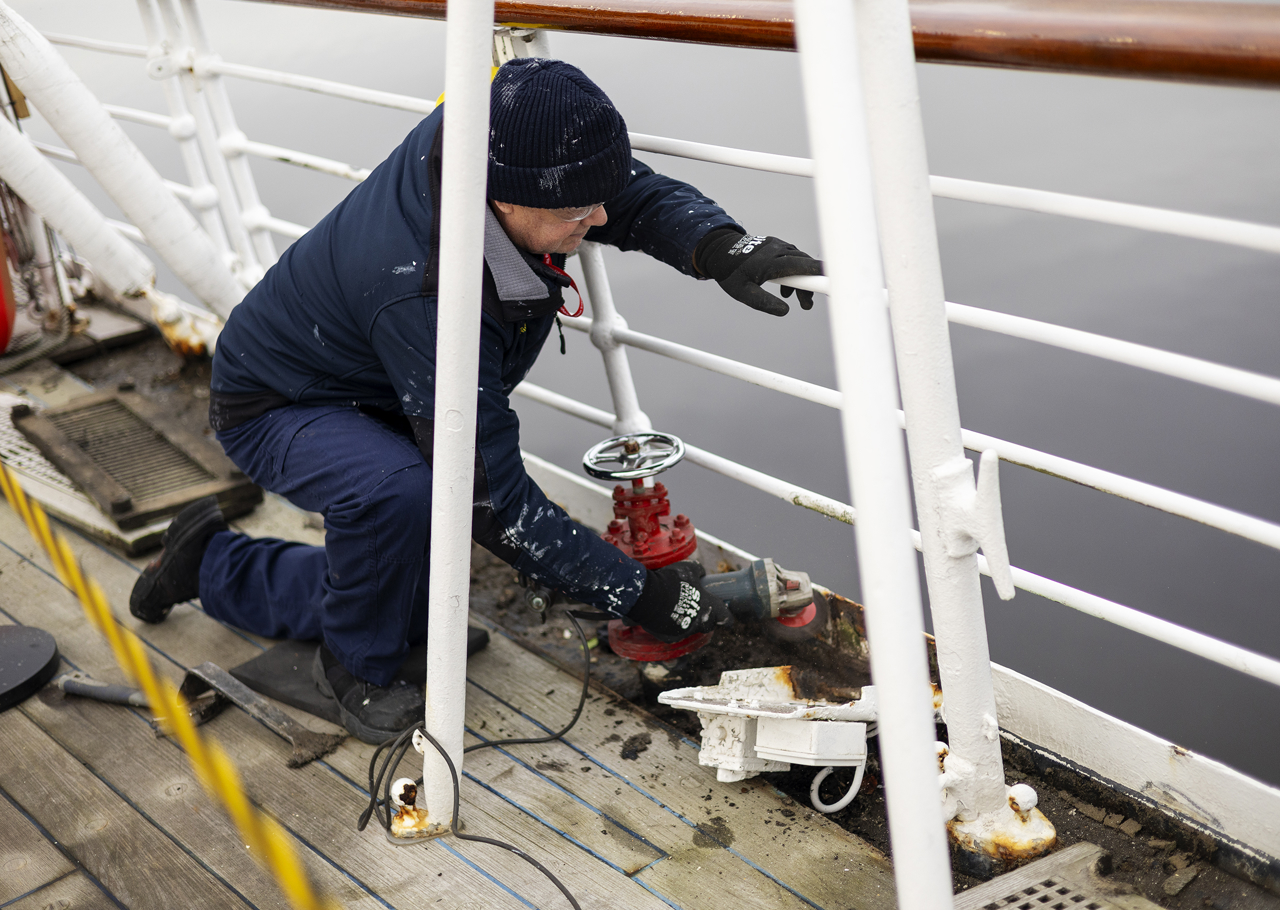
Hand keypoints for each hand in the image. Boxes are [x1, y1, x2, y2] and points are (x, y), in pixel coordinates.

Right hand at [624, 561, 732, 642]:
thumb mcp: (688, 569)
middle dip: (706, 619)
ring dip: (688, 621)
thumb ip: (698, 571)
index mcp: (708, 606)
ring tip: (678, 610)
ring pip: (691, 629)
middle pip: (709, 625)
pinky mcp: (670, 636)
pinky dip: (672, 626)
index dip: (726, 617)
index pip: (725, 617)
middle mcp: (699, 622)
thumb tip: (702, 573)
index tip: (726, 618)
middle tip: (698, 609)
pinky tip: (665, 617)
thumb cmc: (671, 581)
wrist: (648, 596)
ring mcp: (685, 631)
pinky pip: (674, 632)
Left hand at [695, 227, 823, 315]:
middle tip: (806, 306)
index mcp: (771, 262)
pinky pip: (792, 258)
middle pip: (805, 265)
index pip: (802, 265)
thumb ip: (764, 303)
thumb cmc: (730, 273)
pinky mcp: (777, 245)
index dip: (820, 272)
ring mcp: (778, 246)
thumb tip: (785, 311)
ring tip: (794, 299)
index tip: (835, 278)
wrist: (718, 250)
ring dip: (801, 280)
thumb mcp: (743, 293)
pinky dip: (793, 272)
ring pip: (800, 262)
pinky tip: (785, 288)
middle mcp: (778, 250)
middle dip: (810, 285)